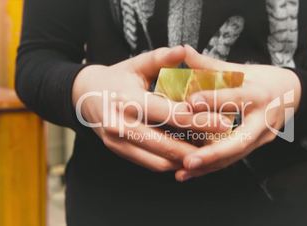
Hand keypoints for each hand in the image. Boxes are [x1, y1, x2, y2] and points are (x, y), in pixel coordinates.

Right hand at [72, 46, 230, 171]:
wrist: (82, 96)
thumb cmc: (115, 78)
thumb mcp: (135, 65)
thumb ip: (159, 58)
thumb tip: (183, 50)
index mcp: (129, 100)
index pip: (172, 115)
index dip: (201, 120)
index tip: (224, 123)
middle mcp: (121, 125)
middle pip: (168, 144)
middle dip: (198, 147)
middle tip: (222, 144)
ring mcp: (118, 142)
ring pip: (160, 161)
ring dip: (186, 159)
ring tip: (208, 152)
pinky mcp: (118, 151)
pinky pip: (150, 164)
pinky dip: (171, 162)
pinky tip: (187, 155)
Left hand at [175, 45, 301, 180]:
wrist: (293, 94)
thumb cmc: (263, 79)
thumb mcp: (240, 68)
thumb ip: (210, 65)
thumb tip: (183, 51)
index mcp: (259, 93)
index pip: (236, 97)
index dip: (213, 99)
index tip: (190, 102)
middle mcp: (263, 118)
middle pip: (240, 140)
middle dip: (213, 153)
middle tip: (188, 161)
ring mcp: (263, 136)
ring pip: (235, 156)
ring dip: (208, 167)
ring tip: (182, 173)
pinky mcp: (258, 145)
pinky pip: (235, 158)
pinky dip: (213, 166)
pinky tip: (192, 172)